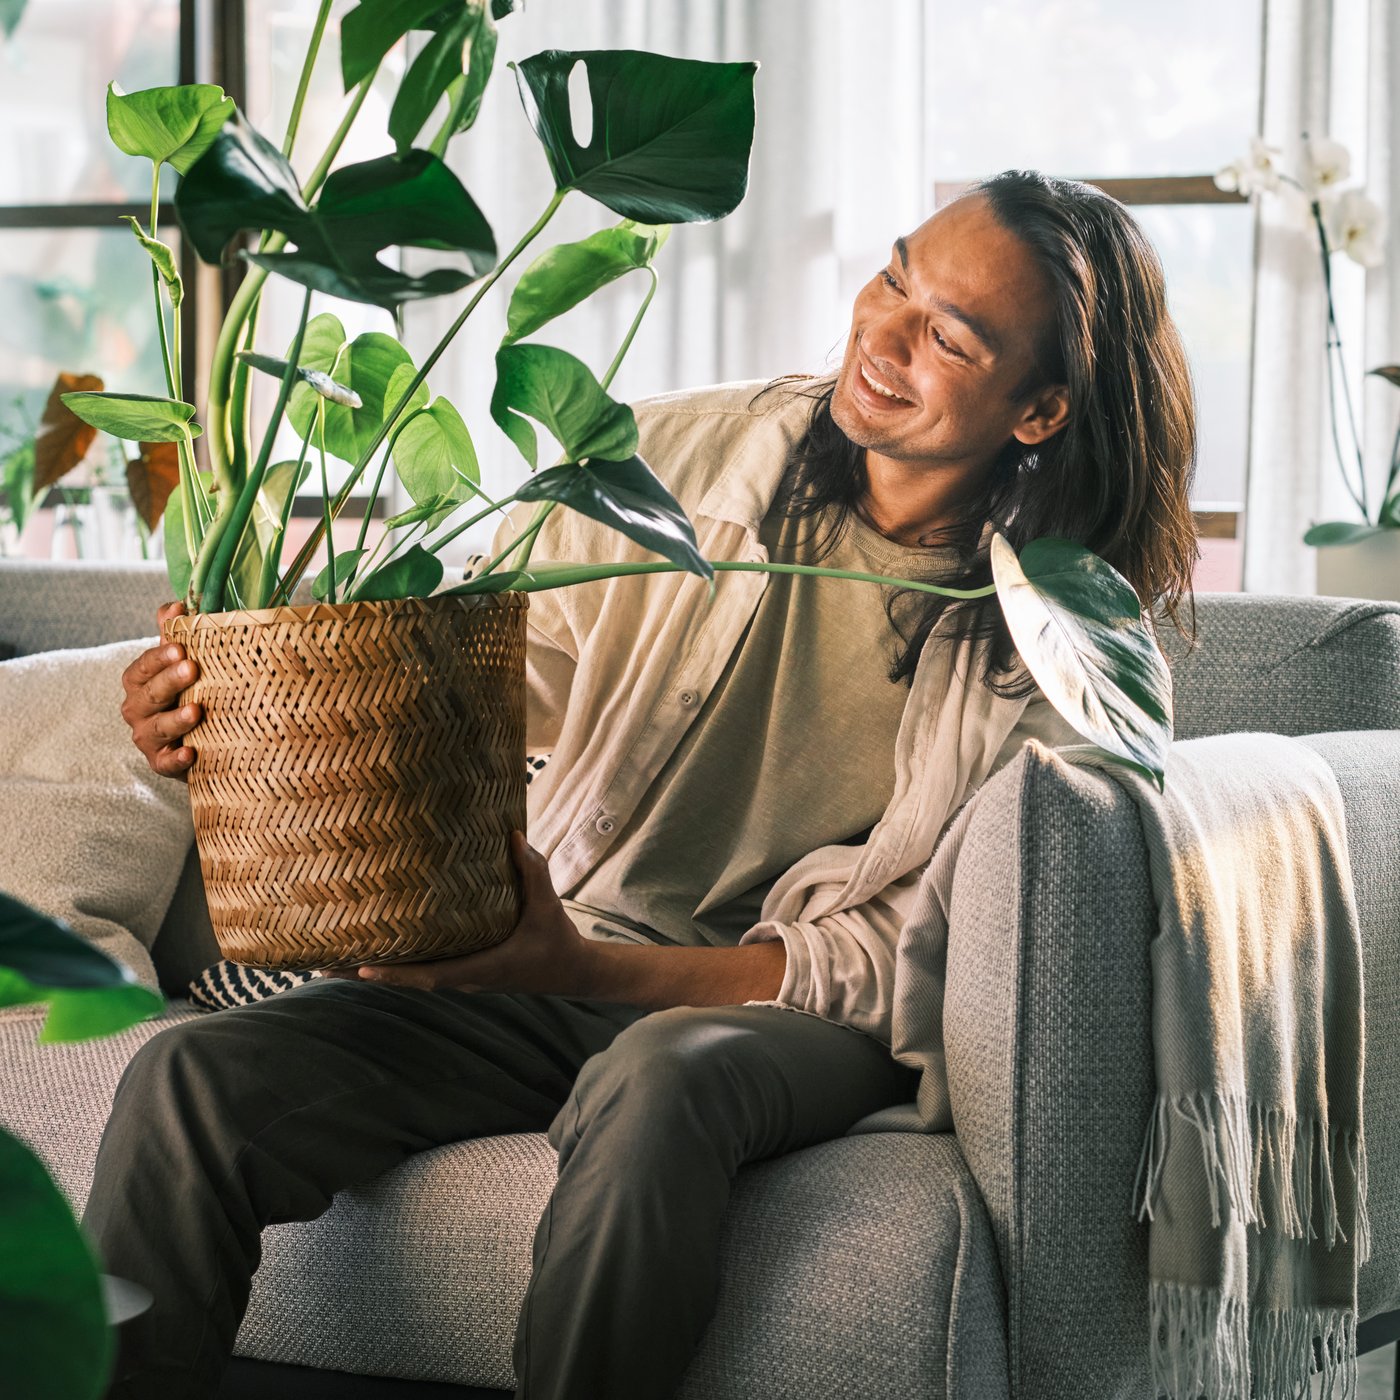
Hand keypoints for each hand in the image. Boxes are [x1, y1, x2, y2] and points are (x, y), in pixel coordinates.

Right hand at [120, 602, 201, 779]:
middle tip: (192, 668)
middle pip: (149, 695)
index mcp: (139, 681)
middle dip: (169, 681)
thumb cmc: (187, 691)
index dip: (159, 658)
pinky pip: (165, 763)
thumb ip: (174, 635)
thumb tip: (176, 603)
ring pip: (156, 728)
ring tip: (197, 710)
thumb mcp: (180, 663)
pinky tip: (192, 752)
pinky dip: (177, 759)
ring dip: (175, 719)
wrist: (197, 737)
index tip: (180, 647)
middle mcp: (137, 709)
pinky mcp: (161, 763)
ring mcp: (147, 738)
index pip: (143, 667)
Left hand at [320, 831, 594, 996]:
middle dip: (364, 973)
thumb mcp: (548, 904)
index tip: (364, 967)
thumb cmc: (556, 938)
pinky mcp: (461, 971)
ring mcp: (460, 978)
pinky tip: (368, 953)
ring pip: (408, 979)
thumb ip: (532, 870)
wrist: (569, 972)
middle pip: (406, 981)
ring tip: (328, 959)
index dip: (397, 973)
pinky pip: (419, 971)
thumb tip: (513, 835)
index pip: (431, 975)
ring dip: (369, 971)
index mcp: (481, 967)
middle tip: (321, 963)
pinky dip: (391, 965)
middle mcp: (464, 978)